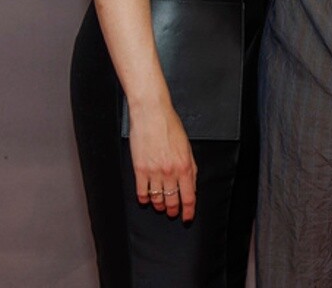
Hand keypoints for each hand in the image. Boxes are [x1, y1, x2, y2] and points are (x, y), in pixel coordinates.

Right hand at [128, 105, 196, 220]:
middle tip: (172, 212)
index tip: (188, 217)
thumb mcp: (187, 146)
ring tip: (160, 206)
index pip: (189, 196)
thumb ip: (190, 166)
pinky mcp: (140, 169)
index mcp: (184, 165)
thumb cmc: (169, 125)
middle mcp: (170, 171)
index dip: (189, 211)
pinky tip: (146, 199)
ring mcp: (154, 171)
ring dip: (159, 205)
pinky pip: (142, 192)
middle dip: (173, 210)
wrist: (151, 113)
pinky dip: (144, 198)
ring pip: (157, 198)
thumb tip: (191, 183)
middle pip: (173, 200)